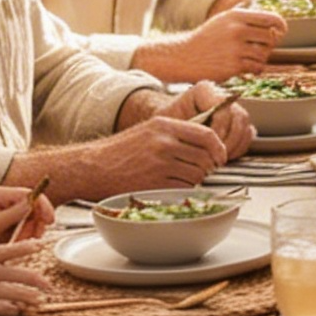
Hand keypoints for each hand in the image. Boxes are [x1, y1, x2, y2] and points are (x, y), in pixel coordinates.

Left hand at [0, 183, 53, 254]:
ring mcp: (10, 214)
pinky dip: (28, 237)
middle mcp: (7, 202)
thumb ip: (10, 214)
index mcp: (0, 195)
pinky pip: (29, 228)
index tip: (49, 220)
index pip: (29, 194)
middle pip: (35, 206)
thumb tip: (31, 203)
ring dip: (31, 231)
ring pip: (34, 219)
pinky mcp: (12, 226)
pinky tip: (18, 243)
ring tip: (19, 242)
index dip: (42, 205)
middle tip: (33, 237)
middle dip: (36, 222)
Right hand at [83, 111, 231, 192]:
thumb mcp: (150, 130)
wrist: (94, 167)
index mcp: (165, 125)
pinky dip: (184, 190)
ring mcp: (160, 164)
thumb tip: (207, 142)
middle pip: (205, 157)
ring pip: (196, 175)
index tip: (221, 157)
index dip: (219, 149)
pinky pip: (183, 189)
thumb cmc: (121, 150)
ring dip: (196, 180)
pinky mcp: (154, 183)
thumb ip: (176, 132)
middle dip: (209, 167)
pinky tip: (174, 186)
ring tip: (184, 179)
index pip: (207, 135)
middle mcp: (164, 142)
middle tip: (204, 171)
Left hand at [162, 80, 255, 159]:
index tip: (206, 146)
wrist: (164, 127)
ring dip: (236, 146)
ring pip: (246, 126)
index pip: (223, 108)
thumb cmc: (165, 126)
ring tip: (220, 159)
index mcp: (205, 90)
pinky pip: (247, 134)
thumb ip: (187, 128)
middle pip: (240, 116)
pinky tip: (225, 157)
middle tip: (217, 157)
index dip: (218, 129)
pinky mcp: (235, 122)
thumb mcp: (169, 124)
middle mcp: (221, 96)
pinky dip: (239, 148)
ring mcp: (231, 109)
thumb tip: (206, 141)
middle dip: (230, 140)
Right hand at [165, 5, 286, 79]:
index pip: (270, 18)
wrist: (185, 56)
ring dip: (262, 58)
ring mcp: (235, 49)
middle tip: (261, 47)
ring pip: (265, 54)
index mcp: (237, 16)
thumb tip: (260, 6)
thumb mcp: (222, 19)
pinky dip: (256, 69)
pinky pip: (257, 67)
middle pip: (271, 37)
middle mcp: (237, 30)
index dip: (281, 25)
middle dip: (269, 44)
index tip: (282, 30)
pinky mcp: (233, 66)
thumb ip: (242, 13)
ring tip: (252, 58)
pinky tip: (249, 67)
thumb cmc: (207, 37)